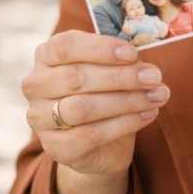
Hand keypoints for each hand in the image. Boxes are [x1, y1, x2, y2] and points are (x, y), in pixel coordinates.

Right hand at [21, 30, 168, 177]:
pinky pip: (91, 135)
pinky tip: (148, 115)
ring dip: (126, 101)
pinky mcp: (55, 147)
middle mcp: (35, 85)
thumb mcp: (109, 69)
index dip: (100, 48)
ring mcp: (40, 118)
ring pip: (83, 107)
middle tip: (154, 77)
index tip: (132, 53)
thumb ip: (120, 61)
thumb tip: (146, 67)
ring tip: (157, 96)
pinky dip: (125, 123)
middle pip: (76, 77)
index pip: (65, 46)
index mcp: (45, 56)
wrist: (100, 142)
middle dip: (120, 77)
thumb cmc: (104, 93)